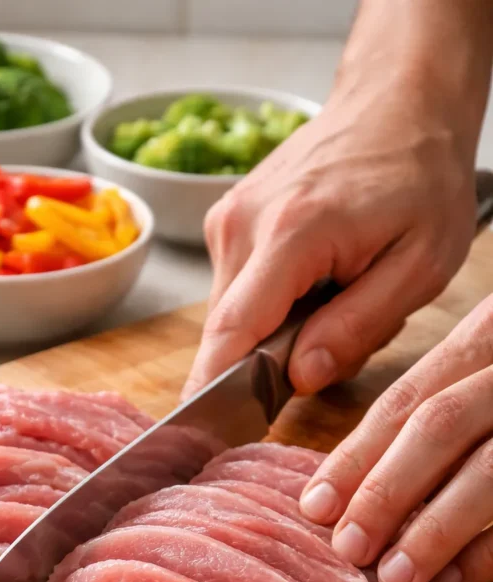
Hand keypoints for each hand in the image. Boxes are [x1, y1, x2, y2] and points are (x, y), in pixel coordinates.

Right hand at [182, 72, 476, 400]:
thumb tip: (300, 377)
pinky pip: (239, 293)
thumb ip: (358, 327)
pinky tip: (317, 279)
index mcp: (291, 233)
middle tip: (342, 331)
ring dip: (279, 330)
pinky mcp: (228, 224)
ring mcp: (228, 222)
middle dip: (275, 360)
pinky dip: (274, 305)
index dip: (214, 391)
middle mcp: (242, 225)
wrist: (396, 102)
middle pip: (230, 333)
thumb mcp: (421, 264)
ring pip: (234, 317)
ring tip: (336, 293)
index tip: (203, 436)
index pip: (231, 332)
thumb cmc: (418, 176)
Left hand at [299, 294, 492, 581]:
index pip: (407, 399)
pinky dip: (491, 550)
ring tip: (394, 576)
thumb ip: (440, 407)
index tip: (314, 507)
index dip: (355, 457)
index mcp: (489, 336)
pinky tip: (456, 580)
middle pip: (440, 425)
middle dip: (384, 491)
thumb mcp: (487, 370)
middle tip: (347, 548)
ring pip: (491, 470)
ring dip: (436, 529)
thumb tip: (352, 489)